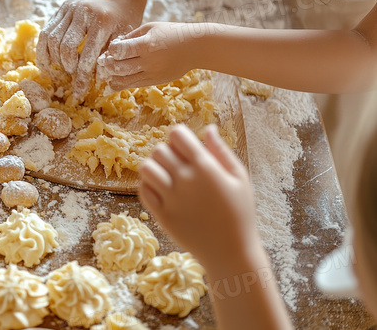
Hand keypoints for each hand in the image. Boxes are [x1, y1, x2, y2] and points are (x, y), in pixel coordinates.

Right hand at [37, 0, 141, 102]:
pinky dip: (43, 50)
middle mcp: (82, 11)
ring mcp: (69, 8)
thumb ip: (109, 59)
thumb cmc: (125, 25)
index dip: (81, 77)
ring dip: (53, 60)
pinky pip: (46, 32)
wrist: (121, 1)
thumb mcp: (123, 42)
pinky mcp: (61, 9)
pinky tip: (46, 64)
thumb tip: (97, 82)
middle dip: (67, 67)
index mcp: (101, 20)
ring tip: (58, 73)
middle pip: (65, 46)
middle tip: (70, 78)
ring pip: (51, 39)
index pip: (87, 54)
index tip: (79, 93)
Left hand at [96, 21, 197, 90]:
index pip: (120, 51)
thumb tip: (114, 46)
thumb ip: (132, 36)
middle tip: (102, 62)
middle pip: (119, 67)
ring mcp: (152, 73)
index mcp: (147, 44)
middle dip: (107, 65)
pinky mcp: (155, 81)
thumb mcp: (151, 27)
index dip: (111, 51)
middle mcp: (148, 61)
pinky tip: (113, 82)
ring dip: (112, 77)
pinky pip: (134, 85)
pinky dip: (121, 84)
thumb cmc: (172, 33)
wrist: (195, 48)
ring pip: (124, 80)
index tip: (110, 49)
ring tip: (106, 73)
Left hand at [138, 125, 259, 268]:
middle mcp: (186, 180)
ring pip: (146, 168)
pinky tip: (161, 189)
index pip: (177, 134)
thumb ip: (221, 151)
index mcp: (206, 168)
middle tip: (176, 163)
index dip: (179, 136)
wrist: (231, 253)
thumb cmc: (240, 214)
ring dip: (154, 167)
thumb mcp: (239, 179)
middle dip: (167, 151)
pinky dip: (148, 186)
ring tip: (165, 175)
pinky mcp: (161, 215)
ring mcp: (171, 199)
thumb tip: (208, 128)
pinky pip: (143, 190)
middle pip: (159, 149)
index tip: (184, 145)